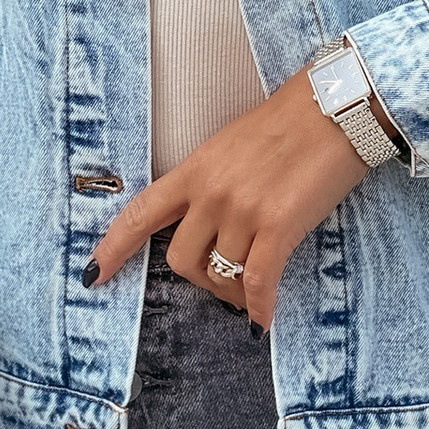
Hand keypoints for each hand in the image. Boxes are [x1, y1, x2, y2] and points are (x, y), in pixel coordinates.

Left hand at [83, 63, 371, 327]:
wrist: (335, 109)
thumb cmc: (290, 124)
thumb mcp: (231, 146)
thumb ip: (211, 183)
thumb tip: (208, 226)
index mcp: (194, 170)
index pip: (140, 215)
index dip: (113, 249)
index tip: (93, 275)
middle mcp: (211, 192)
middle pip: (181, 261)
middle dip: (200, 279)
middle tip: (223, 279)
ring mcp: (243, 210)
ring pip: (220, 276)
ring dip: (233, 294)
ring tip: (251, 292)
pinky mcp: (278, 226)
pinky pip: (257, 282)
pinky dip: (258, 308)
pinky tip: (263, 319)